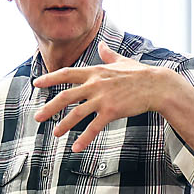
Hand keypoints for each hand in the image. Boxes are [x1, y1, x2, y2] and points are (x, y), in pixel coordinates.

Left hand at [33, 41, 185, 151]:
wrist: (157, 85)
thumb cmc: (140, 74)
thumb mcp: (122, 61)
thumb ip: (108, 55)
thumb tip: (102, 45)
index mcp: (95, 71)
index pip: (67, 73)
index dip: (50, 78)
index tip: (37, 83)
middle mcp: (95, 84)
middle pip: (66, 96)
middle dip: (49, 107)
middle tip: (37, 117)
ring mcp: (103, 98)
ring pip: (77, 113)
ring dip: (64, 124)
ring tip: (55, 133)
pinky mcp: (112, 111)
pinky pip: (94, 126)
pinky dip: (84, 138)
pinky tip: (76, 147)